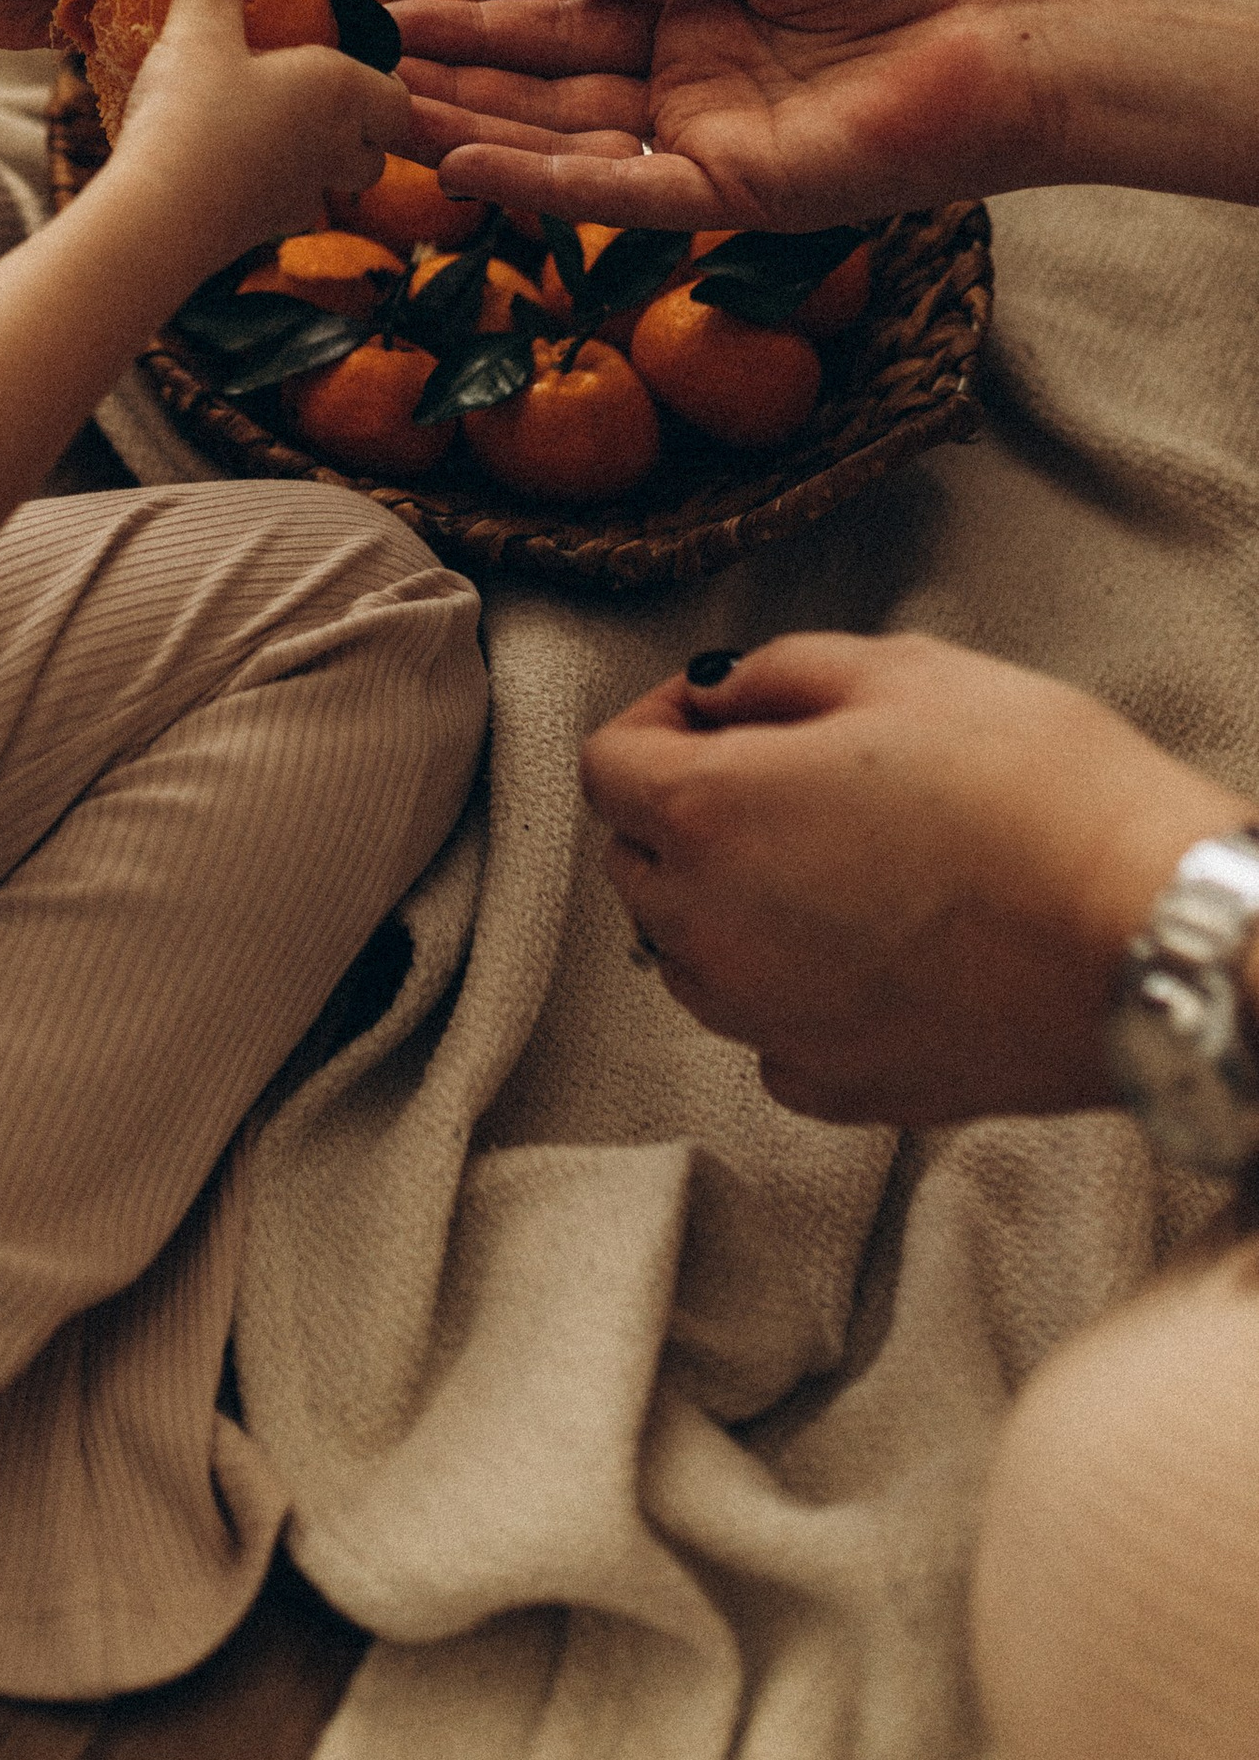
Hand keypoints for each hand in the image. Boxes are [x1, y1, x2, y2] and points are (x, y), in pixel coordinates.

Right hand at [102, 0, 422, 264]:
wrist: (158, 216)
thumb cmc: (190, 113)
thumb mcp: (199, 22)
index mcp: (344, 91)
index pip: (394, 91)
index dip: (374, 77)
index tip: (333, 58)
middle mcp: (342, 149)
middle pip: (377, 139)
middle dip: (356, 119)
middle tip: (306, 88)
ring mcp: (310, 197)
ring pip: (340, 177)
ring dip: (320, 155)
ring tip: (270, 126)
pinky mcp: (272, 230)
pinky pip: (293, 205)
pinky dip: (276, 187)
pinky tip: (231, 166)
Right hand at [387, 0, 1081, 228]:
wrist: (1027, 13)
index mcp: (704, 16)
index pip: (567, 24)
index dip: (483, 22)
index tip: (396, 15)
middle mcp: (697, 88)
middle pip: (550, 89)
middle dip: (454, 80)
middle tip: (352, 73)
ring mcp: (715, 145)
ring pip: (568, 142)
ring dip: (474, 131)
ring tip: (378, 116)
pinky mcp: (744, 193)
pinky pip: (626, 193)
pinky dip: (542, 181)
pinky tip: (463, 164)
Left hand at [582, 631, 1252, 1123]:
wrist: (1152, 935)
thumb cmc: (1040, 791)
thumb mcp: (903, 672)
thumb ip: (777, 673)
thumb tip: (720, 693)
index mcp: (708, 817)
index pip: (607, 766)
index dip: (658, 720)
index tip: (723, 711)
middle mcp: (710, 934)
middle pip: (637, 862)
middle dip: (685, 811)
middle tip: (788, 773)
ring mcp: (768, 1023)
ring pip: (692, 955)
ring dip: (730, 903)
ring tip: (842, 859)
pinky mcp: (839, 1088)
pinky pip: (769, 1028)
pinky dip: (794, 988)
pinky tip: (875, 944)